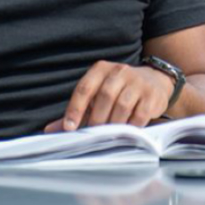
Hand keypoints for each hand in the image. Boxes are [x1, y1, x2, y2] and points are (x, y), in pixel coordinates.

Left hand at [45, 61, 174, 131]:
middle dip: (96, 119)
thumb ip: (77, 112)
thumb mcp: (97, 96)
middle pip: (104, 97)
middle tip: (94, 134)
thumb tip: (50, 130)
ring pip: (122, 106)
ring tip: (111, 134)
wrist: (155, 81)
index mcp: (101, 69)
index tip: (69, 128)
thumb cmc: (118, 92)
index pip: (84, 88)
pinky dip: (132, 126)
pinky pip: (140, 114)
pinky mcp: (152, 94)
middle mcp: (119, 71)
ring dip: (114, 123)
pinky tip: (128, 131)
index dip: (75, 109)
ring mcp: (137, 81)